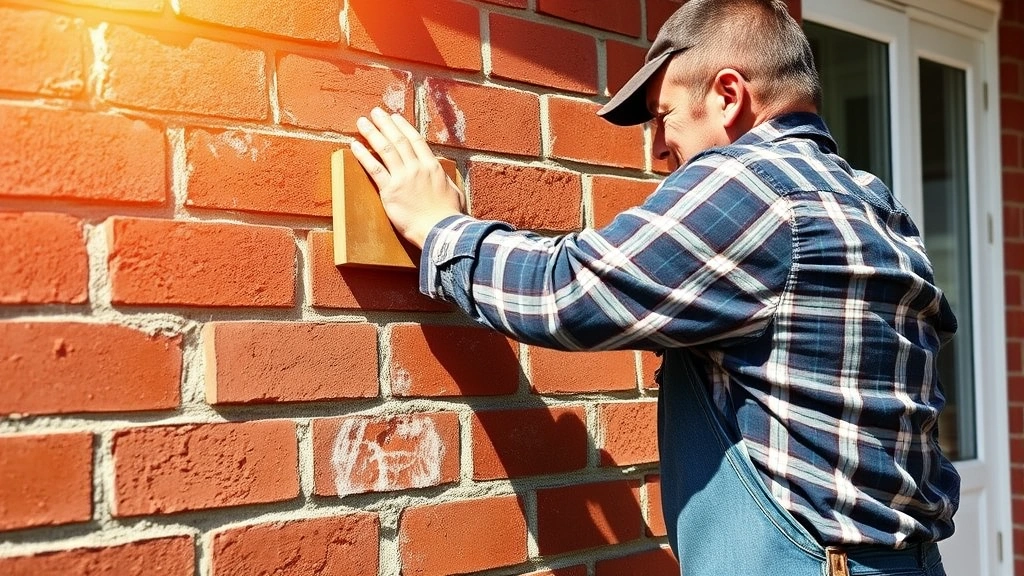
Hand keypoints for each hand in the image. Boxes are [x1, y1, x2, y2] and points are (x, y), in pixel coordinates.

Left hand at [350, 108, 463, 247]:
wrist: (441, 230)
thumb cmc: (450, 215)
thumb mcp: (454, 191)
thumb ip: (444, 180)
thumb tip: (441, 175)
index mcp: (432, 166)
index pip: (416, 140)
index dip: (403, 127)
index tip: (394, 117)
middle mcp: (417, 168)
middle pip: (398, 140)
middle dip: (385, 124)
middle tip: (375, 112)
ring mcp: (403, 178)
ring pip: (385, 149)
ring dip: (372, 133)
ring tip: (362, 122)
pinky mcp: (390, 191)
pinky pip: (374, 169)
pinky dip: (363, 156)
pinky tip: (354, 145)